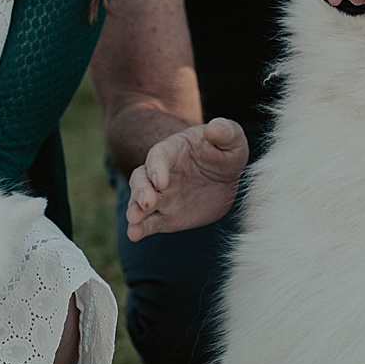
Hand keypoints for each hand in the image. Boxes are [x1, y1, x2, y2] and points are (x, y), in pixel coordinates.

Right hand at [125, 119, 247, 240]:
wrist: (225, 178)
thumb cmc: (224, 151)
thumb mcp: (231, 138)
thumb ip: (224, 132)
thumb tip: (214, 129)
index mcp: (173, 151)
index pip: (158, 156)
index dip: (157, 168)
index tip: (161, 182)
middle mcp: (161, 174)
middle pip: (141, 179)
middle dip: (140, 191)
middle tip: (146, 203)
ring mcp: (162, 196)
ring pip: (140, 202)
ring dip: (135, 210)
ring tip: (133, 221)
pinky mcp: (166, 216)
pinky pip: (150, 222)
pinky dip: (140, 228)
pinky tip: (134, 234)